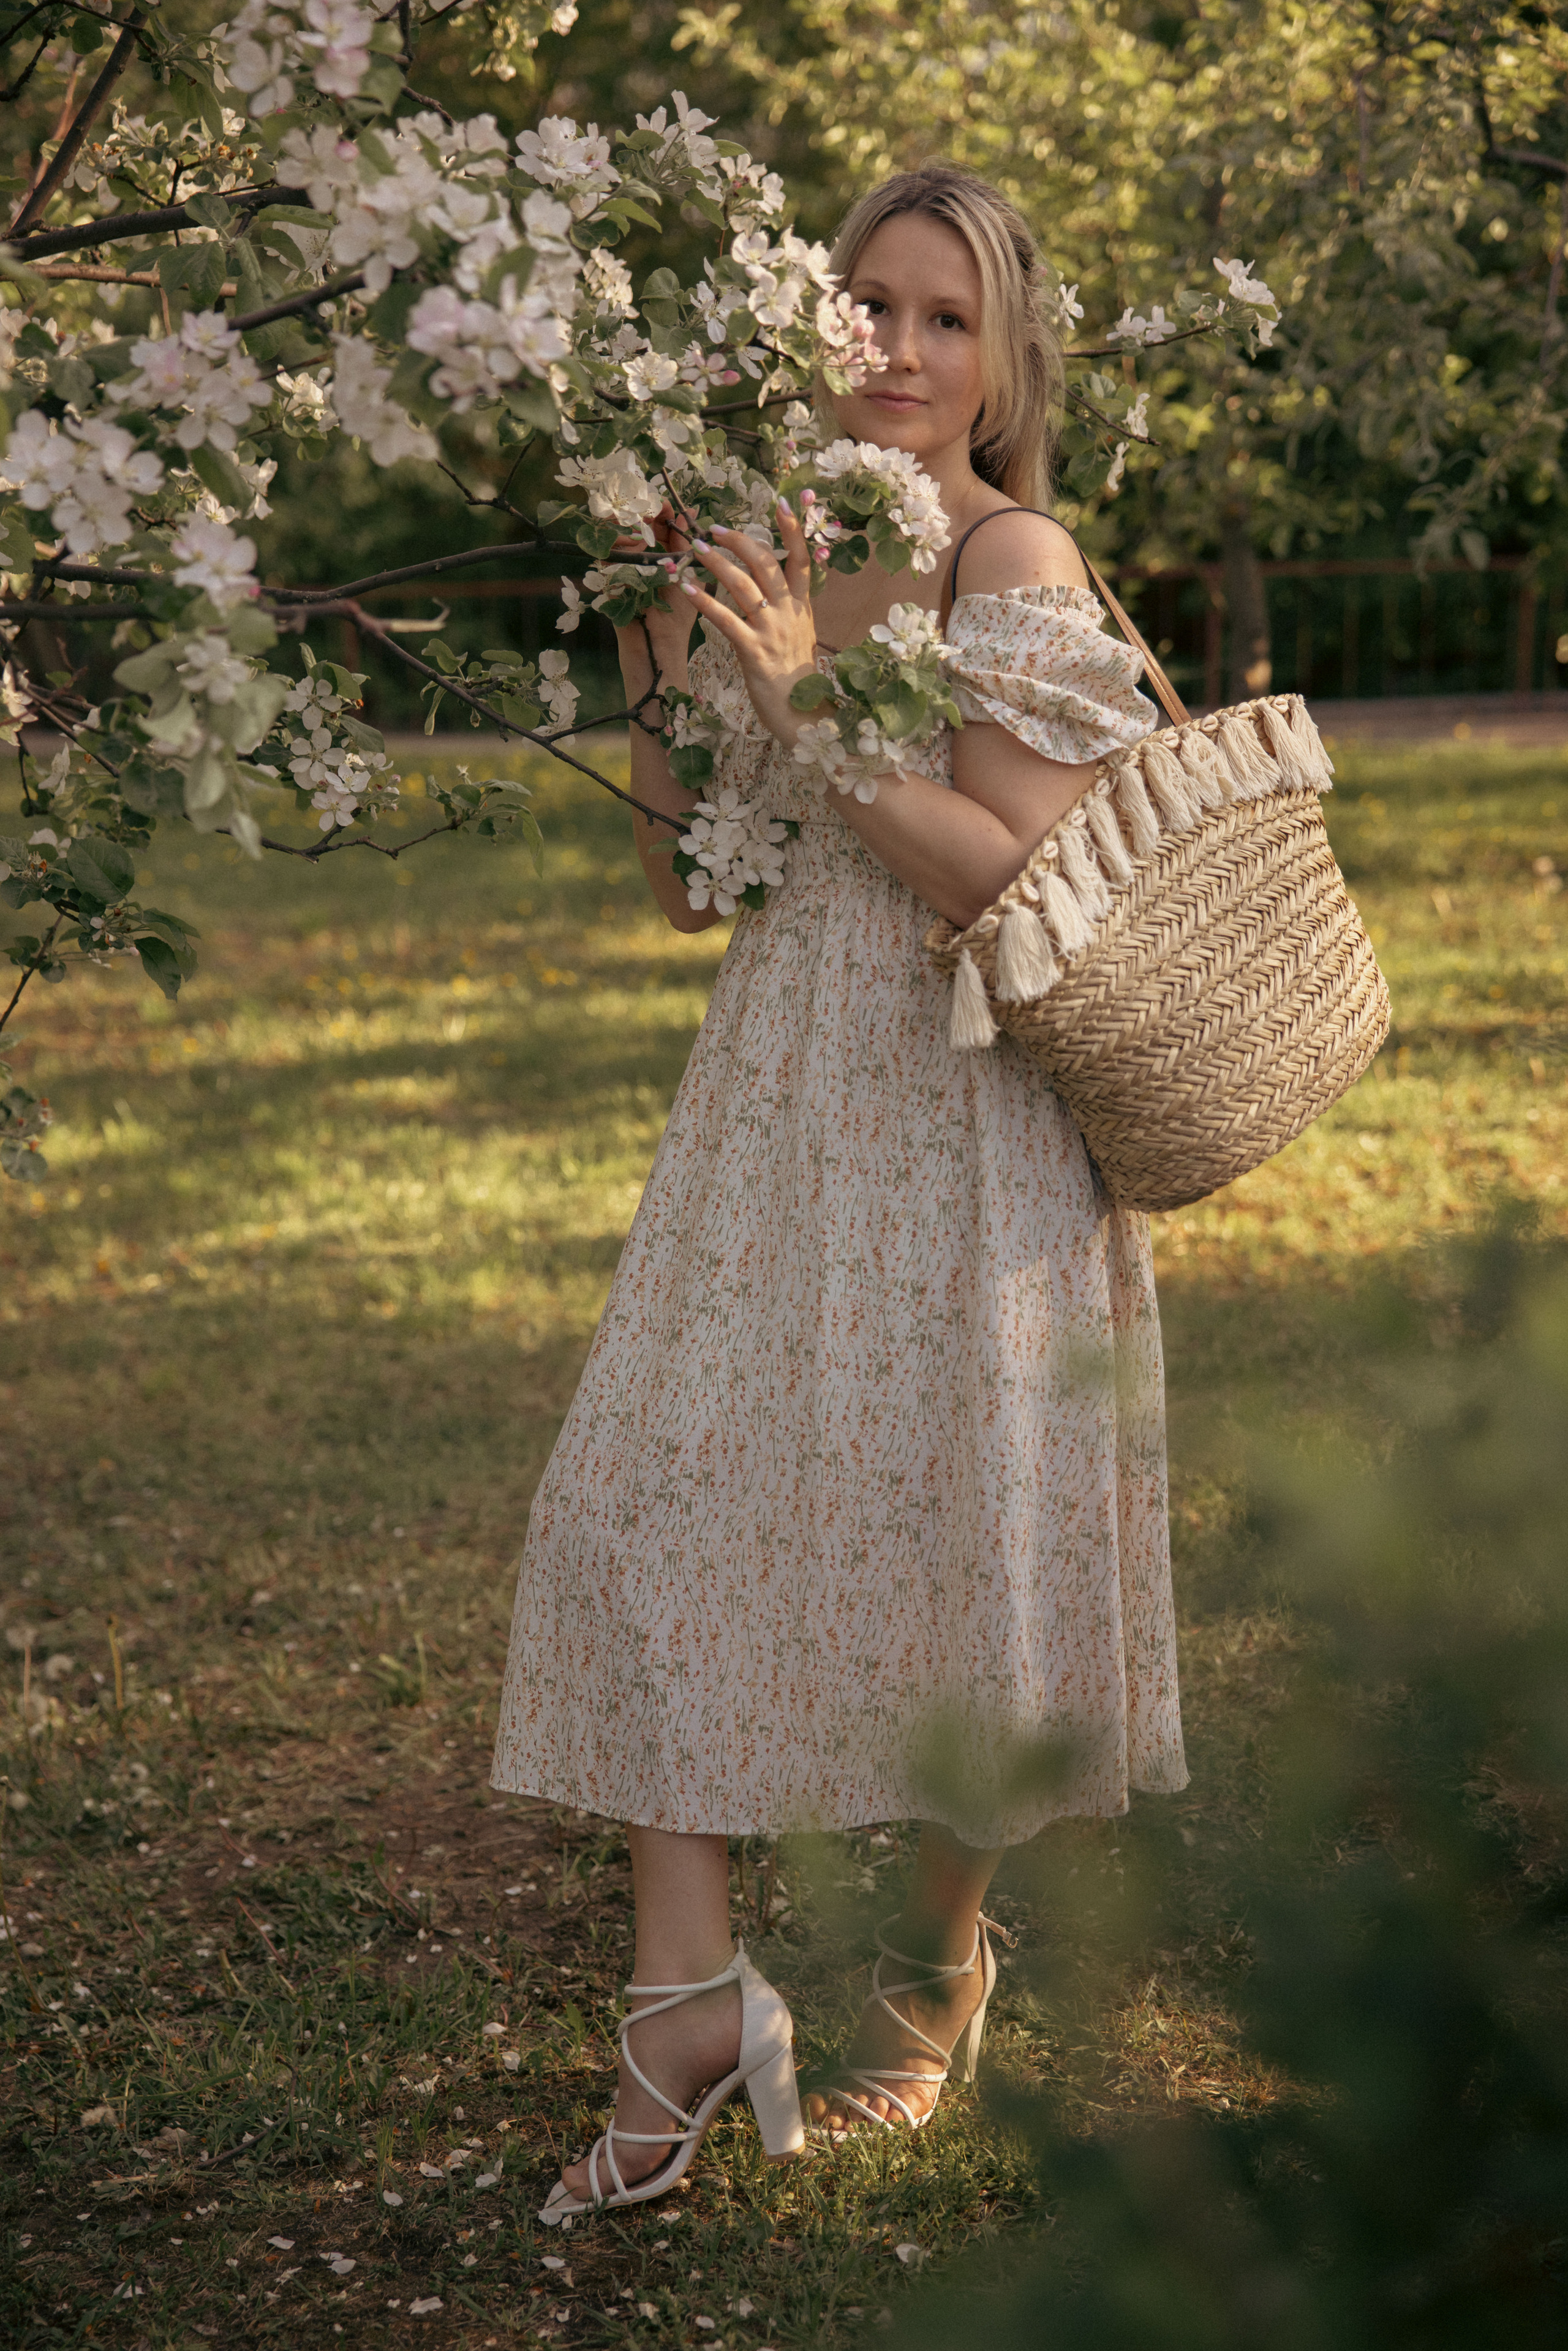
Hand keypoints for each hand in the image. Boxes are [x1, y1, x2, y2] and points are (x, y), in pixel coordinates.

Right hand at [609, 504, 699, 692]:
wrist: (658, 651)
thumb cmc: (676, 619)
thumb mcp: (687, 577)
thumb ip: (684, 546)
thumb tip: (690, 513)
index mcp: (662, 560)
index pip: (658, 528)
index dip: (661, 513)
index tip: (663, 502)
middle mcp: (641, 564)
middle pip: (636, 529)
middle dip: (641, 517)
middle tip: (646, 511)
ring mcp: (624, 572)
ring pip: (620, 540)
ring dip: (630, 534)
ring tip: (641, 539)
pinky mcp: (610, 583)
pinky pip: (608, 558)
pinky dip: (618, 550)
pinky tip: (629, 550)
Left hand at [679, 503, 817, 748]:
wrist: (804, 717)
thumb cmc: (797, 679)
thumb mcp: (800, 636)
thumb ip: (788, 609)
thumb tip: (772, 586)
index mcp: (802, 607)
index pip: (801, 560)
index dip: (792, 530)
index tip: (782, 502)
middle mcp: (789, 614)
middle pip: (766, 563)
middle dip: (739, 541)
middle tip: (712, 529)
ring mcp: (772, 632)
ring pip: (743, 585)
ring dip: (716, 563)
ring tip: (694, 551)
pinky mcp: (754, 653)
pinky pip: (726, 620)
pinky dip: (705, 601)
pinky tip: (688, 589)